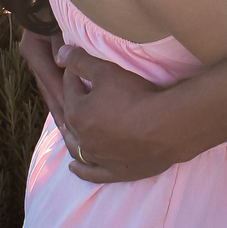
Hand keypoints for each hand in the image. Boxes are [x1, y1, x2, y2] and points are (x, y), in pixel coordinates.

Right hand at [19, 28, 68, 126]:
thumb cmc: (59, 3)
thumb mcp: (60, 20)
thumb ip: (61, 41)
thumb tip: (62, 61)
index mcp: (33, 48)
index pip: (50, 80)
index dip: (62, 100)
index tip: (73, 119)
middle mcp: (33, 56)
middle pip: (48, 89)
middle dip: (61, 111)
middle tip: (74, 135)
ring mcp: (38, 59)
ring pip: (49, 89)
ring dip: (60, 109)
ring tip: (71, 132)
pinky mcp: (45, 60)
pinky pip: (53, 83)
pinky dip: (61, 98)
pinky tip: (67, 115)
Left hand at [57, 47, 175, 182]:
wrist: (166, 127)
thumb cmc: (136, 96)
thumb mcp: (107, 71)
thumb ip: (81, 61)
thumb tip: (60, 54)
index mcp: (77, 113)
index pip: (70, 89)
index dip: (73, 76)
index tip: (75, 69)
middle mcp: (83, 138)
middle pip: (71, 119)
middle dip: (70, 105)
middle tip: (72, 96)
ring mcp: (98, 157)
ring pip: (77, 148)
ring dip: (71, 138)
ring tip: (68, 131)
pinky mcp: (114, 171)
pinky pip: (92, 173)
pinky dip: (81, 170)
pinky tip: (74, 168)